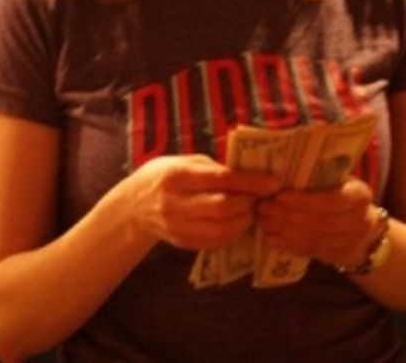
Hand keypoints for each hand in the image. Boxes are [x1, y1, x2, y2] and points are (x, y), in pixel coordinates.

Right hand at [125, 154, 280, 250]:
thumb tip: (248, 175)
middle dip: (248, 203)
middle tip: (261, 198)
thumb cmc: (163, 175)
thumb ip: (212, 168)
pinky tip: (239, 223)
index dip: (250, 182)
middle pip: (223, 208)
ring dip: (244, 221)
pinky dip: (233, 233)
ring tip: (252, 210)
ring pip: (221, 229)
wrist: (133, 206)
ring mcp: (177, 227)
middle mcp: (175, 203)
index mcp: (177, 176)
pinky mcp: (181, 243)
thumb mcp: (183, 161)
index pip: (220, 179)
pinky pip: (214, 242)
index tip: (272, 183)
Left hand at [255, 177, 378, 268]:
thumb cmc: (345, 195)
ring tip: (263, 222)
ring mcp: (351, 243)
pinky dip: (289, 246)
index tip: (279, 196)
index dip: (304, 200)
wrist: (366, 230)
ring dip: (284, 231)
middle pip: (319, 222)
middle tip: (263, 208)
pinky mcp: (339, 257)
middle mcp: (360, 221)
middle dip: (287, 216)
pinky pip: (311, 251)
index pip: (332, 200)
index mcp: (360, 196)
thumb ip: (320, 178)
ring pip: (313, 239)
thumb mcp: (341, 181)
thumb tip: (281, 172)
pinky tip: (272, 238)